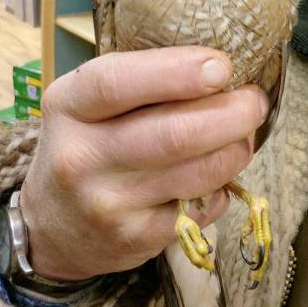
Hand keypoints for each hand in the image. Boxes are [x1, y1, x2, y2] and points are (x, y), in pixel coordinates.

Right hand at [20, 48, 268, 281]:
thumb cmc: (89, 144)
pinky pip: (203, 207)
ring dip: (237, 148)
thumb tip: (221, 69)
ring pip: (199, 172)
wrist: (53, 227)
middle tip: (255, 101)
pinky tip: (217, 173)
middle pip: (176, 133)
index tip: (222, 67)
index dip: (179, 71)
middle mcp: (82, 157)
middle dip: (234, 113)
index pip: (118, 83)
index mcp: (69, 105)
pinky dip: (223, 185)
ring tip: (243, 133)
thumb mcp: (90, 102)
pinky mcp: (135, 239)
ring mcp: (109, 204)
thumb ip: (142, 80)